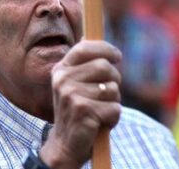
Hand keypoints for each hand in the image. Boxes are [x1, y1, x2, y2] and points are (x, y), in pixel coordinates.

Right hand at [41, 40, 122, 168]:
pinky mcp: (83, 111)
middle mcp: (63, 80)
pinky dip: (113, 117)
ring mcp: (71, 95)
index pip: (85, 47)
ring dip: (113, 101)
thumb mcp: (76, 83)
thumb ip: (83, 63)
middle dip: (115, 79)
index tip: (117, 56)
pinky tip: (100, 122)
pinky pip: (115, 108)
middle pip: (104, 66)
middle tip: (108, 92)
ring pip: (113, 89)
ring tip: (100, 110)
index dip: (106, 49)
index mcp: (61, 69)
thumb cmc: (78, 109)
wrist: (66, 144)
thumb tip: (87, 35)